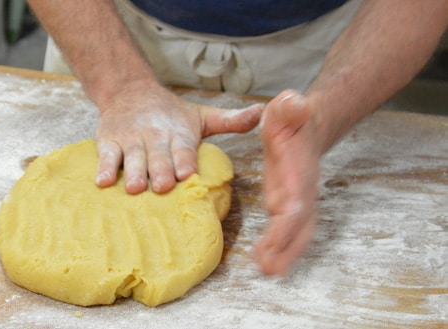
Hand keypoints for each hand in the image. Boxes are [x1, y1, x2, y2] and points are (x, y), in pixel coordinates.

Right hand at [95, 84, 262, 193]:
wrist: (129, 90)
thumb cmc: (170, 113)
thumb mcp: (201, 116)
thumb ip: (230, 120)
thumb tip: (262, 112)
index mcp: (179, 132)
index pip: (183, 148)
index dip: (184, 160)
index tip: (187, 173)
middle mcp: (154, 135)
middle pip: (158, 155)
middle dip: (160, 170)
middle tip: (162, 186)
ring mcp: (130, 138)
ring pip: (132, 157)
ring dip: (133, 172)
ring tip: (135, 188)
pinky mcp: (109, 141)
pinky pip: (106, 156)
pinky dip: (104, 168)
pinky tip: (103, 182)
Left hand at [254, 90, 320, 275]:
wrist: (305, 125)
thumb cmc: (292, 118)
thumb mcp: (287, 108)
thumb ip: (290, 109)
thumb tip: (295, 103)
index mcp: (300, 173)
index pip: (297, 204)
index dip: (287, 225)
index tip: (274, 242)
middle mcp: (302, 192)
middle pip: (301, 228)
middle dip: (288, 250)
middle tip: (270, 270)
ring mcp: (296, 200)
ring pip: (296, 234)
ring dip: (284, 255)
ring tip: (266, 273)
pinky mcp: (286, 203)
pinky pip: (284, 230)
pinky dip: (277, 247)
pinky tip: (263, 260)